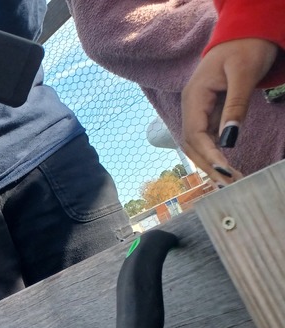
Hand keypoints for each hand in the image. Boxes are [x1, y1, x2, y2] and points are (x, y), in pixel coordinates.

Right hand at [181, 38, 278, 183]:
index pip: (195, 135)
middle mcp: (191, 107)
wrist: (245, 34)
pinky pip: (208, 138)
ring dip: (211, 164)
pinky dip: (216, 154)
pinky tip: (226, 165)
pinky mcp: (209, 113)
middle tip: (228, 185)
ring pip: (198, 145)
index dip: (208, 155)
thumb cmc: (246, 48)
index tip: (224, 172)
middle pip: (192, 145)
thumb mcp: (243, 74)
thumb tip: (229, 140)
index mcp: (194, 97)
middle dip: (209, 166)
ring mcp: (199, 110)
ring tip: (229, 180)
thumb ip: (235, 107)